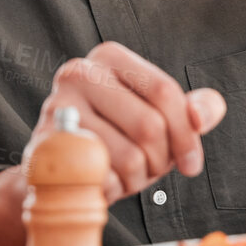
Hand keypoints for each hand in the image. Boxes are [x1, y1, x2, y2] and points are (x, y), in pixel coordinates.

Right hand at [28, 41, 227, 202]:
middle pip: (149, 125)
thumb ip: (197, 109)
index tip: (192, 163)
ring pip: (129, 157)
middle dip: (161, 160)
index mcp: (110, 57)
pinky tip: (106, 184)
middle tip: (152, 170)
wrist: (61, 168)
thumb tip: (201, 115)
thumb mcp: (162, 118)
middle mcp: (78, 73)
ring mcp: (57, 109)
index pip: (165, 92)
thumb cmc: (120, 137)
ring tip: (127, 176)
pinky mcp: (45, 148)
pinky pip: (101, 178)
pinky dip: (113, 189)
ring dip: (138, 179)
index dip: (187, 134)